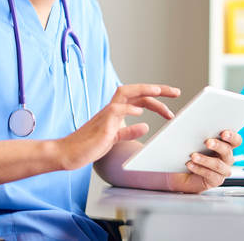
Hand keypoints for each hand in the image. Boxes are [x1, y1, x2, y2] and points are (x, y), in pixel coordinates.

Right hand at [56, 84, 179, 169]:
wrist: (67, 154)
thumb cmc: (89, 146)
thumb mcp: (114, 139)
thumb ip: (128, 132)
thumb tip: (145, 126)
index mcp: (116, 111)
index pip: (139, 98)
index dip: (156, 98)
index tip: (172, 100)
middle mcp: (111, 109)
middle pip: (135, 90)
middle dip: (157, 89)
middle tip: (176, 92)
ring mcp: (106, 115)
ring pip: (125, 94)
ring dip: (144, 92)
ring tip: (160, 93)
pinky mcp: (102, 126)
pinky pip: (116, 111)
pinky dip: (129, 109)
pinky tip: (140, 113)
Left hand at [168, 130, 241, 192]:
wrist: (181, 174)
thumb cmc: (188, 153)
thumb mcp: (189, 139)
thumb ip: (188, 128)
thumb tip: (175, 114)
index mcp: (225, 144)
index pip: (235, 140)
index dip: (232, 136)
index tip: (223, 133)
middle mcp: (227, 157)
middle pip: (228, 151)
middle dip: (218, 145)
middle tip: (207, 142)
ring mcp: (222, 170)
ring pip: (218, 164)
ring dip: (205, 159)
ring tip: (193, 155)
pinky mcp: (215, 180)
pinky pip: (210, 175)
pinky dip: (199, 169)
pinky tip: (190, 164)